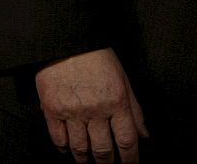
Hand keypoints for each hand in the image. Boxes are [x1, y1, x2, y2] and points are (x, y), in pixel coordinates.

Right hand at [36, 47, 146, 161]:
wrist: (68, 43)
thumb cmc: (99, 58)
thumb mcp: (124, 79)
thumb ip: (135, 109)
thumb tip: (144, 133)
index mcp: (117, 100)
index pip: (127, 139)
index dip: (130, 158)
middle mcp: (96, 110)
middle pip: (103, 149)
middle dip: (108, 163)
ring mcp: (72, 112)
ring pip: (80, 149)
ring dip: (86, 160)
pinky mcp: (52, 111)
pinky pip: (59, 140)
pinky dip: (65, 150)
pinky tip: (69, 152)